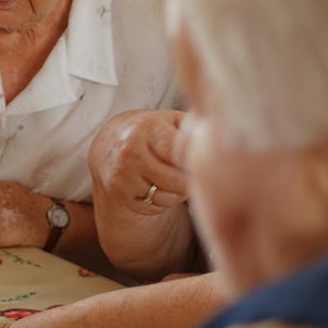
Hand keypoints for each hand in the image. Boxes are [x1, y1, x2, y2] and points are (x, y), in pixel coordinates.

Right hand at [89, 109, 194, 277]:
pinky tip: (160, 187)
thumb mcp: (170, 120)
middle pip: (178, 181)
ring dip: (178, 194)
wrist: (109, 142)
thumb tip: (218, 143)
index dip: (199, 164)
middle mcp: (131, 152)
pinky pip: (153, 207)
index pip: (184, 157)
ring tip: (177, 179)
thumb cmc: (151, 130)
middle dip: (191, 181)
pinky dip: (162, 201)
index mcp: (148, 129)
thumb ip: (194, 128)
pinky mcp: (117, 192)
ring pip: (167, 198)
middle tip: (194, 175)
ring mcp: (122, 175)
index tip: (207, 163)